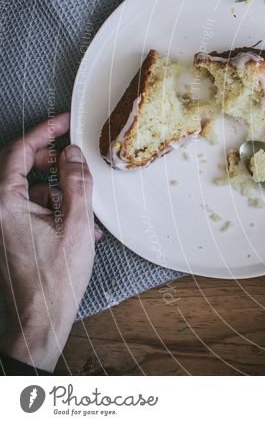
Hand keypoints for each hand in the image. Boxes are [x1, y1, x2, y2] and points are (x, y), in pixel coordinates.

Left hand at [0, 112, 98, 370]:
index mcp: (4, 203)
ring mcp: (1, 225)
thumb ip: (75, 183)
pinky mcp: (8, 237)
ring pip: (25, 190)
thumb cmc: (54, 278)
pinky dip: (52, 208)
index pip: (19, 152)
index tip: (63, 122)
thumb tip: (73, 155)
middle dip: (49, 160)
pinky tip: (77, 223)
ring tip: (82, 201)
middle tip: (73, 157)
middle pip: (18, 168)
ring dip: (54, 188)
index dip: (44, 132)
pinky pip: (27, 210)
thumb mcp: (76, 224)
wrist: (40, 318)